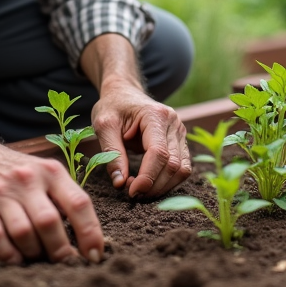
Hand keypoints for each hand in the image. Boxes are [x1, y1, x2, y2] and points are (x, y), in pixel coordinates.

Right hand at [0, 89, 102, 265]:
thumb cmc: (19, 173)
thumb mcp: (46, 173)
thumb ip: (66, 199)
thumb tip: (90, 240)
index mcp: (51, 172)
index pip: (79, 204)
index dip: (90, 233)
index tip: (94, 255)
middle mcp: (27, 180)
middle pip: (50, 223)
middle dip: (60, 249)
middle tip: (63, 261)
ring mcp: (1, 193)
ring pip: (24, 232)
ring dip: (34, 252)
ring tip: (38, 256)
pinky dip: (9, 253)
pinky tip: (16, 257)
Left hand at [91, 81, 190, 198]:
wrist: (123, 93)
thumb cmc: (112, 107)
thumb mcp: (104, 125)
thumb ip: (111, 153)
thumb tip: (120, 183)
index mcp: (156, 115)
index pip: (159, 153)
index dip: (147, 177)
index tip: (130, 191)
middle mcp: (174, 123)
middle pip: (173, 165)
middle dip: (153, 185)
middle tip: (131, 192)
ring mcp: (180, 132)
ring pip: (182, 170)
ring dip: (162, 187)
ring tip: (139, 190)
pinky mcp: (180, 142)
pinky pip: (182, 168)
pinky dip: (168, 181)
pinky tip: (149, 184)